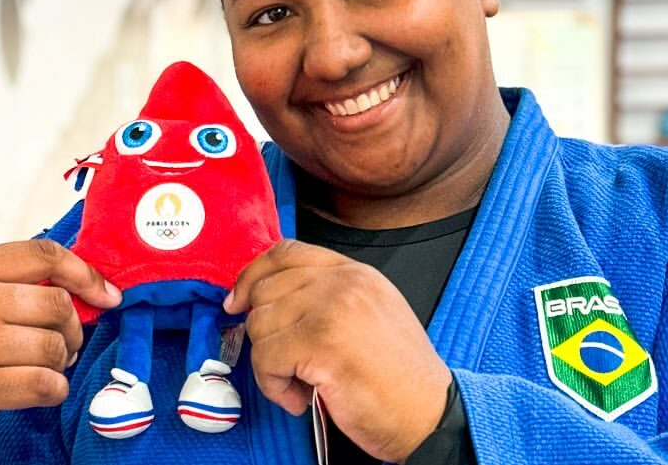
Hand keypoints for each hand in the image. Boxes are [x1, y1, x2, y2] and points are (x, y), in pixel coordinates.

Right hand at [0, 239, 120, 439]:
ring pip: (52, 347)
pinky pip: (41, 386)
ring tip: (49, 364)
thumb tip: (65, 286)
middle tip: (67, 338)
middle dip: (74, 326)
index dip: (87, 273)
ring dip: (62, 359)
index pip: (46, 257)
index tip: (107, 293)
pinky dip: (53, 389)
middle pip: (57, 305)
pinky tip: (44, 388)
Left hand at [225, 240, 450, 463]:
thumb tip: (264, 300)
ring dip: (270, 364)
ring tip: (301, 384)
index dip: (253, 274)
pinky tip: (301, 398)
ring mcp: (333, 307)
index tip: (238, 301)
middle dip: (264, 332)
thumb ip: (325, 297)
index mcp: (354, 272)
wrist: (428, 414)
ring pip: (259, 324)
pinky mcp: (321, 341)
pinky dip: (273, 386)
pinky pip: (265, 358)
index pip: (286, 252)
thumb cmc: (398, 378)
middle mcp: (343, 281)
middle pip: (265, 290)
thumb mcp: (368, 315)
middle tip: (288, 363)